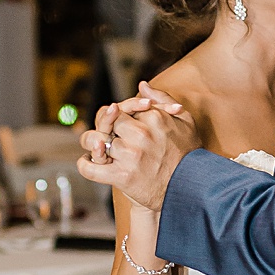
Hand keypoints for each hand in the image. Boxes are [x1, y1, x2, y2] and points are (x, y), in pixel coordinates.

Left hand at [79, 84, 196, 210]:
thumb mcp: (185, 121)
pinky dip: (84, 165)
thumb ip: (162, 99)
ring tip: (97, 149)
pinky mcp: (122, 176)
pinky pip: (91, 168)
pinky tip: (88, 162)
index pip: (121, 109)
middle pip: (107, 123)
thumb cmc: (188, 154)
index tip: (121, 126)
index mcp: (153, 118)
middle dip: (104, 128)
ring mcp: (130, 156)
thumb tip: (142, 85)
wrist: (190, 189)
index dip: (117, 116)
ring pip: (96, 142)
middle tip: (106, 136)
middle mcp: (140, 134)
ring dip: (92, 145)